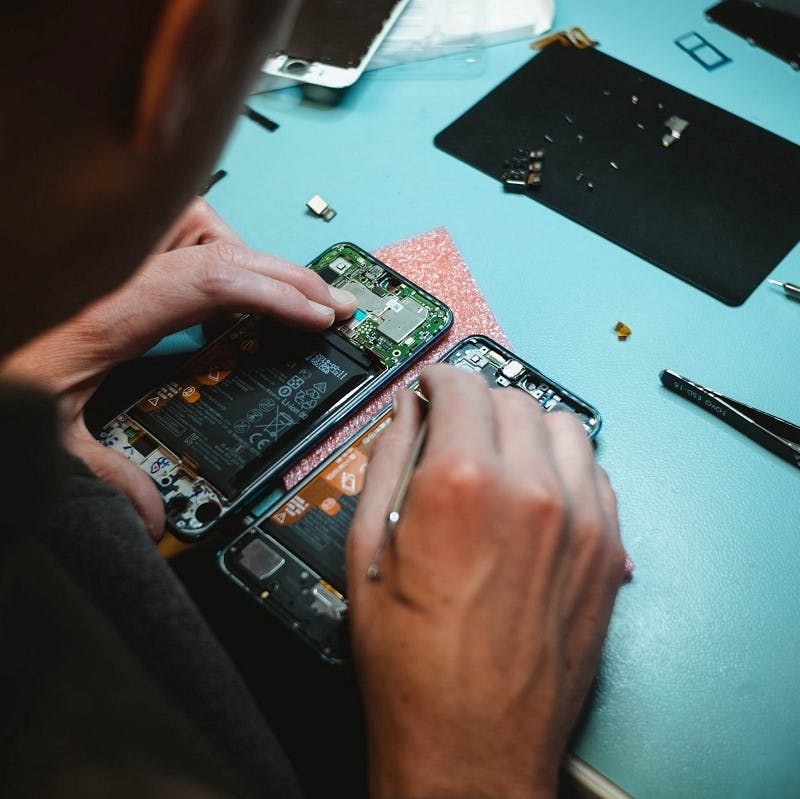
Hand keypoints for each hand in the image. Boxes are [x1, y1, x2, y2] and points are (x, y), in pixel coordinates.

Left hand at [0, 198, 356, 539]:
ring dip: (243, 252)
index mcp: (110, 309)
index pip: (214, 280)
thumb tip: (151, 518)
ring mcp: (116, 253)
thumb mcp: (44, 428)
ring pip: (198, 220)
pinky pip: (177, 230)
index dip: (276, 294)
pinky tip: (220, 289)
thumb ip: (101, 472)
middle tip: (329, 302)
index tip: (319, 316)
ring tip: (275, 293)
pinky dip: (212, 248)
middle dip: (286, 272)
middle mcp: (117, 268)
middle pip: (221, 244)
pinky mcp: (112, 254)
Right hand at [346, 365, 625, 798]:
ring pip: (562, 426)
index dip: (438, 380)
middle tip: (456, 431)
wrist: (472, 745)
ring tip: (498, 460)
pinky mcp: (607, 551)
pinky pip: (595, 473)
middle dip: (478, 404)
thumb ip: (388, 461)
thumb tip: (405, 414)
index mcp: (462, 484)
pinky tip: (535, 494)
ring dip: (526, 429)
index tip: (433, 389)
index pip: (461, 385)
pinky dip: (563, 466)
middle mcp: (531, 491)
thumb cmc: (413, 666)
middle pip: (513, 398)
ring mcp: (580, 521)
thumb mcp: (369, 550)